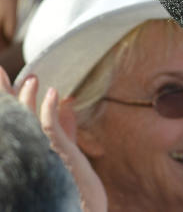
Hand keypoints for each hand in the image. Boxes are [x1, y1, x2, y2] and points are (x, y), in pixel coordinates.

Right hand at [1, 69, 106, 211]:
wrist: (81, 209)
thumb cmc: (73, 183)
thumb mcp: (67, 151)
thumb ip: (64, 127)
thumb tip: (67, 101)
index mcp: (27, 149)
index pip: (14, 119)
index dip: (8, 98)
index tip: (4, 77)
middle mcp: (25, 152)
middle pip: (10, 117)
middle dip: (3, 93)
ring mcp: (37, 154)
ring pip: (24, 120)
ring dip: (26, 97)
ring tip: (32, 78)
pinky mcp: (54, 154)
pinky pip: (47, 129)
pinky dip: (48, 109)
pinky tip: (52, 92)